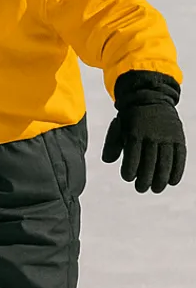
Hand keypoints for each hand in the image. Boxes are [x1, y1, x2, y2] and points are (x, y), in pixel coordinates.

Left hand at [102, 71, 185, 193]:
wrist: (152, 97)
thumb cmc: (131, 118)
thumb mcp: (119, 126)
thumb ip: (112, 143)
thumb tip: (107, 161)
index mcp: (135, 133)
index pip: (132, 157)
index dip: (130, 170)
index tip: (128, 178)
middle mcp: (152, 135)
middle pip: (149, 163)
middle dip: (145, 179)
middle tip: (141, 189)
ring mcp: (167, 137)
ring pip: (165, 162)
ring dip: (161, 179)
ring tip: (156, 189)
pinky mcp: (179, 138)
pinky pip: (179, 157)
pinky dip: (177, 171)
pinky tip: (172, 182)